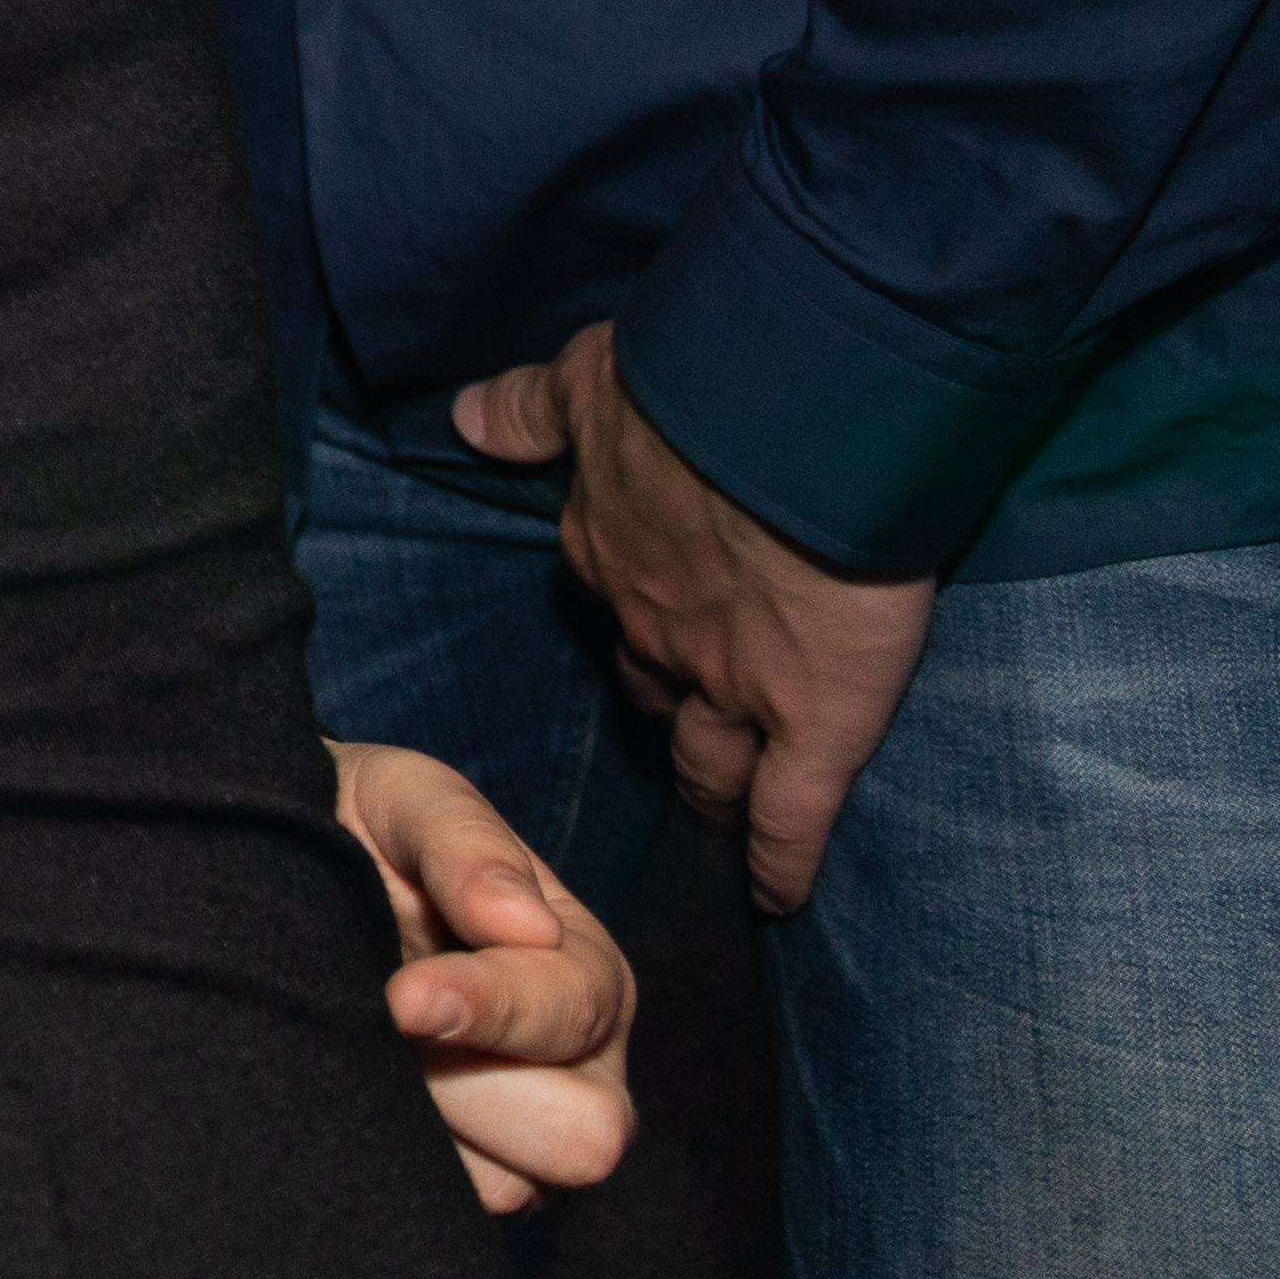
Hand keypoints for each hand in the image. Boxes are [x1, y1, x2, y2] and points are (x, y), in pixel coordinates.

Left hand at [324, 739, 633, 1211]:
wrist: (270, 861)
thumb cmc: (364, 823)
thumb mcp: (408, 797)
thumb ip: (465, 842)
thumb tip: (525, 925)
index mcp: (581, 970)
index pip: (575, 1020)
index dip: (490, 1011)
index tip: (402, 994)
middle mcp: (571, 1065)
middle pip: (582, 1136)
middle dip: (471, 1083)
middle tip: (384, 1018)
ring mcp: (514, 1132)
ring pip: (512, 1187)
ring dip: (426, 1119)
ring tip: (362, 1038)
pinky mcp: (455, 1173)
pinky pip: (442, 1205)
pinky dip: (388, 1154)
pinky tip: (349, 1082)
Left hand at [454, 320, 937, 912]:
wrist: (790, 416)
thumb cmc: (694, 383)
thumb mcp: (588, 380)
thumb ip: (529, 407)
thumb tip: (465, 418)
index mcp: (610, 553)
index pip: (611, 608)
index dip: (628, 622)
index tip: (637, 635)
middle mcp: (656, 630)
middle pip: (651, 693)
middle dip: (662, 716)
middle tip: (674, 745)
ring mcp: (732, 684)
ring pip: (710, 762)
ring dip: (710, 790)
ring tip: (713, 823)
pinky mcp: (814, 720)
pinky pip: (791, 812)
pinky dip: (783, 859)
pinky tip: (776, 898)